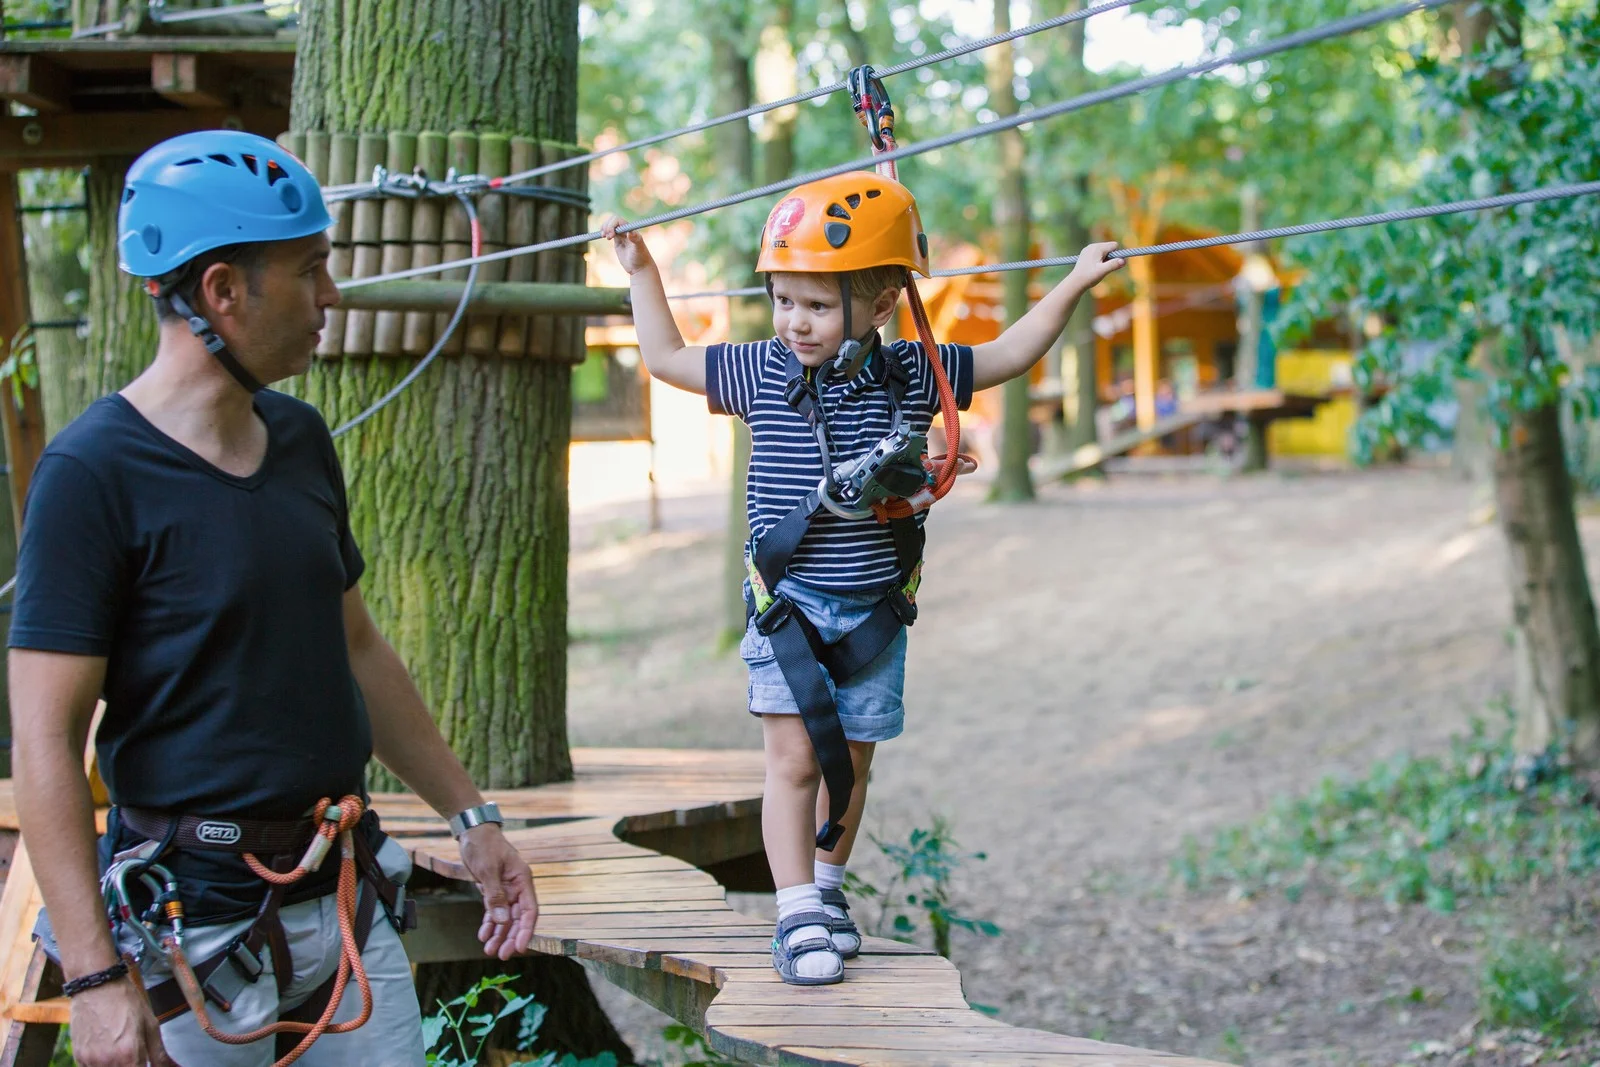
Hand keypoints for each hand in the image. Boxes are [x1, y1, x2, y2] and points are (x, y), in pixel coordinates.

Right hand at [69, 976, 177, 1066]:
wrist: (96, 986)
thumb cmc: (126, 1002)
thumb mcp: (150, 1025)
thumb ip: (159, 1054)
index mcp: (129, 1054)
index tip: (145, 1062)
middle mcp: (108, 1062)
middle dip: (132, 1065)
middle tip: (136, 1056)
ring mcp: (90, 1061)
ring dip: (117, 1065)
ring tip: (121, 1050)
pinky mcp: (78, 1057)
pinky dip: (102, 1065)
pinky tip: (108, 1050)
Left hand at [458, 823, 537, 959]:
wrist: (472, 832)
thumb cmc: (483, 845)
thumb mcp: (487, 869)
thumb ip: (495, 895)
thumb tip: (503, 921)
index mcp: (522, 880)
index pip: (529, 910)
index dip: (526, 930)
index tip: (520, 948)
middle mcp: (517, 887)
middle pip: (517, 918)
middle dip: (510, 937)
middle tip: (502, 955)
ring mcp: (506, 890)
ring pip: (505, 918)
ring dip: (499, 934)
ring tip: (489, 950)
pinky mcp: (493, 891)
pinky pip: (494, 912)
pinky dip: (489, 924)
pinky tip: (483, 935)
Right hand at [601, 216, 655, 275]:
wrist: (640, 268)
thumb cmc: (641, 258)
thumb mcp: (638, 248)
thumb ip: (635, 239)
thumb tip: (630, 232)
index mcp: (631, 230)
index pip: (619, 221)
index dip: (612, 225)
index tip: (611, 235)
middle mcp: (626, 231)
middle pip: (614, 221)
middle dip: (607, 226)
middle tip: (605, 236)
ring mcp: (622, 236)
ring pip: (611, 226)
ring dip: (605, 228)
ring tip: (603, 235)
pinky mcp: (618, 241)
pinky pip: (610, 233)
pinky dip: (605, 232)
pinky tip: (603, 236)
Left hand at [1068, 241, 1124, 289]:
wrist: (1075, 282)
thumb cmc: (1089, 277)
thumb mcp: (1103, 271)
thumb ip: (1113, 265)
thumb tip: (1124, 260)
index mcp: (1097, 247)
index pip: (1114, 245)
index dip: (1116, 255)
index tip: (1111, 264)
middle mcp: (1092, 245)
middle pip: (1109, 248)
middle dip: (1110, 257)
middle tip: (1103, 268)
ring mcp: (1088, 249)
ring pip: (1104, 251)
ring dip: (1105, 259)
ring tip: (1097, 268)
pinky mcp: (1085, 254)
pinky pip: (1098, 254)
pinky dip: (1098, 260)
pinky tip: (1093, 268)